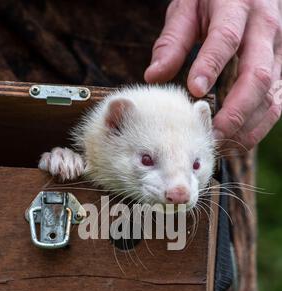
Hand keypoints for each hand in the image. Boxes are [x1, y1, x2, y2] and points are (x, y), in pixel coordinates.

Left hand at [144, 0, 281, 148]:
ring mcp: (277, 52)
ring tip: (222, 144)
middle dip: (235, 111)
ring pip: (271, 95)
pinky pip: (276, 104)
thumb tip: (153, 77)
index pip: (226, 38)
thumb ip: (172, 41)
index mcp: (237, 6)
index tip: (194, 90)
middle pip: (256, 75)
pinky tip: (237, 141)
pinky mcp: (281, 70)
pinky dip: (257, 127)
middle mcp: (265, 28)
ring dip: (248, 126)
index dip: (211, 66)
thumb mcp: (187, 8)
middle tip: (211, 135)